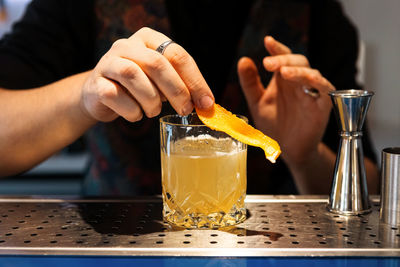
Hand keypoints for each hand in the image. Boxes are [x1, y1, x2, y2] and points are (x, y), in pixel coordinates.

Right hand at [81, 27, 213, 121]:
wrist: (100, 95)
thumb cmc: (138, 87)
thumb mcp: (161, 81)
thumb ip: (181, 86)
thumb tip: (205, 104)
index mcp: (148, 39)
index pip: (177, 55)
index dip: (195, 81)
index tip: (206, 103)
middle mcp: (126, 45)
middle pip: (157, 64)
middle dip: (177, 91)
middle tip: (185, 110)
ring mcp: (108, 62)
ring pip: (134, 77)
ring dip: (151, 101)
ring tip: (153, 111)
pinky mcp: (95, 84)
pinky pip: (116, 96)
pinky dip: (132, 111)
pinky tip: (136, 114)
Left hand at [238, 36, 334, 165]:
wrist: (288, 150)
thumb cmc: (275, 124)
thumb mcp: (257, 102)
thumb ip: (250, 83)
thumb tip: (243, 60)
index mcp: (283, 79)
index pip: (283, 57)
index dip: (277, 48)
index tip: (267, 41)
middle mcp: (299, 83)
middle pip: (297, 61)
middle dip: (283, 59)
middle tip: (268, 63)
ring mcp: (312, 93)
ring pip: (311, 73)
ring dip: (298, 70)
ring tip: (283, 71)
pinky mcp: (323, 106)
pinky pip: (326, 89)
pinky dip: (319, 82)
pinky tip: (310, 79)